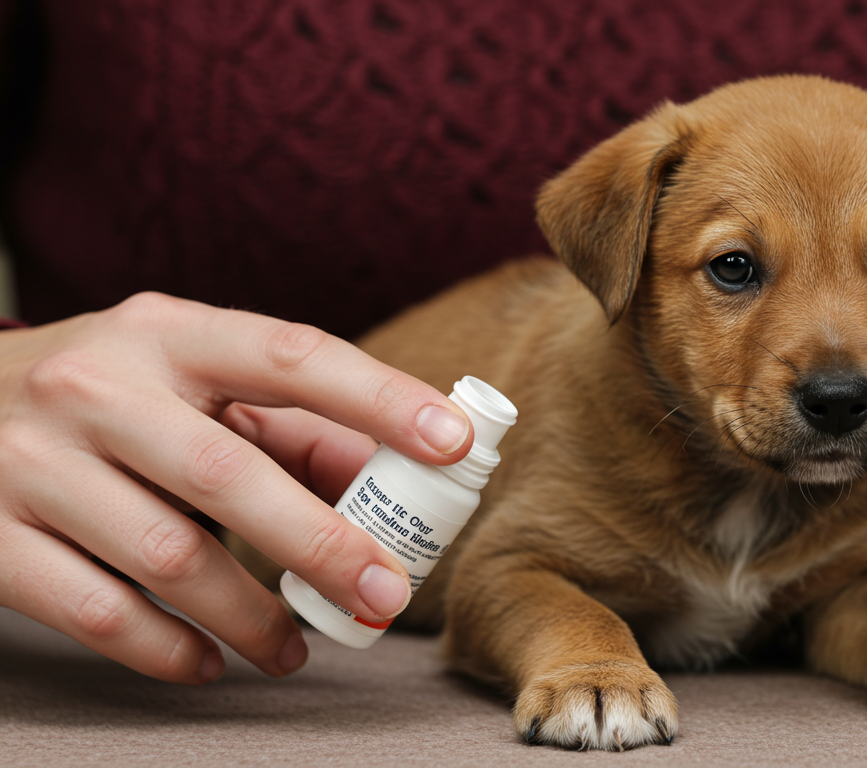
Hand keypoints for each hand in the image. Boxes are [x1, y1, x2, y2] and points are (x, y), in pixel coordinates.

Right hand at [0, 293, 473, 682]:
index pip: (290, 354)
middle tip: (383, 597)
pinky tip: (210, 662)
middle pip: (228, 476)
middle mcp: (95, 386)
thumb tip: (392, 482)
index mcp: (166, 333)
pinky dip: (169, 649)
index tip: (454, 443)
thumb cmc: (107, 399)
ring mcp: (31, 461)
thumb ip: (289, 426)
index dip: (379, 399)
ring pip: (167, 557)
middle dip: (322, 546)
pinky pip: (99, 613)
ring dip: (252, 616)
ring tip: (297, 648)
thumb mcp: (189, 382)